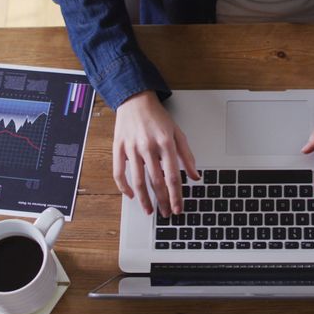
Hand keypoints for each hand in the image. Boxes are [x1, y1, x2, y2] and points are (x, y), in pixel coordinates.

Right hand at [112, 90, 199, 215]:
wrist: (135, 100)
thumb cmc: (158, 117)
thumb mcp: (178, 133)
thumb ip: (187, 156)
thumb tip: (195, 176)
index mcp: (166, 143)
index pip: (172, 176)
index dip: (176, 195)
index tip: (178, 208)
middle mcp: (149, 146)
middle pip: (156, 181)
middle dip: (162, 201)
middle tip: (165, 213)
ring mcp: (132, 148)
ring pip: (138, 180)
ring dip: (144, 199)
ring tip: (149, 210)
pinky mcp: (118, 148)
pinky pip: (119, 172)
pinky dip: (124, 187)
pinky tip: (130, 195)